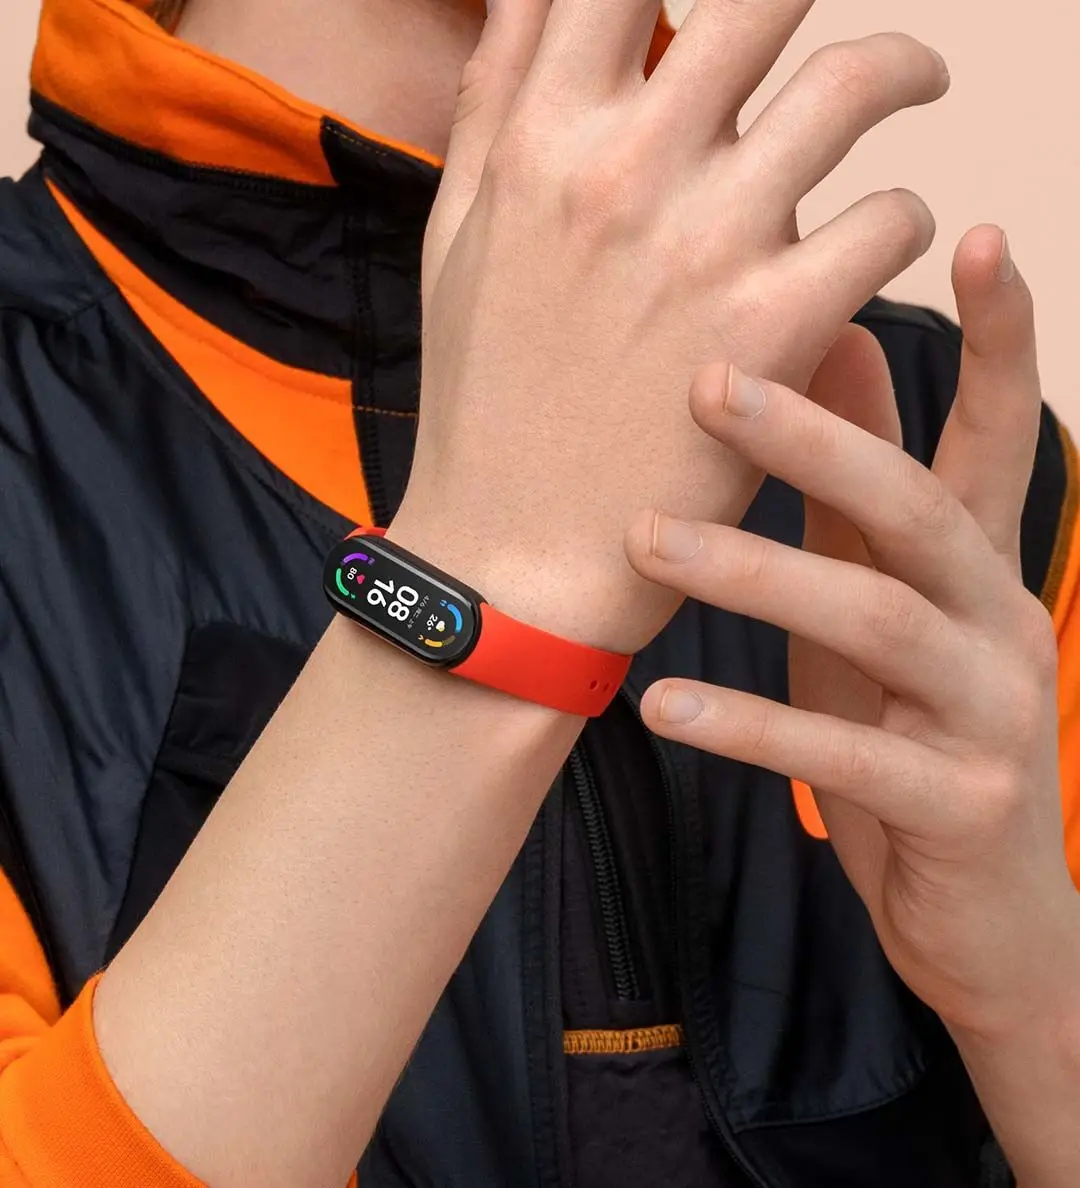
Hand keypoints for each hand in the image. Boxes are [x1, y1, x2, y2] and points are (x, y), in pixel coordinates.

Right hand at [391, 0, 948, 653]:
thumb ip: (492, 109)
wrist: (513, 556)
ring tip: (914, 92)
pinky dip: (901, 221)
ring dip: (902, 75)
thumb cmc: (484, 404)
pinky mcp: (774, 329)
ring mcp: (706, 245)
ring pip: (858, 85)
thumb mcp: (457, 242)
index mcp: (540, 142)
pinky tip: (880, 242)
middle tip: (840, 28)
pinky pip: (889, 221)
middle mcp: (626, 170)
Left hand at [625, 226, 1079, 1035]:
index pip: (1000, 431)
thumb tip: (835, 340)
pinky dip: (749, 725)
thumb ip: (862, 491)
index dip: (1003, 335)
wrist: (980, 909)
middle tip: (709, 380)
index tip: (970, 230)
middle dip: (819, 435)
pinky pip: (843, 757)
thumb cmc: (909, 732)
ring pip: (877, 619)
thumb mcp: (886, 603)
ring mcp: (992, 716)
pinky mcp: (960, 804)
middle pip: (918, 504)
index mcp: (981, 565)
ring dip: (757, 572)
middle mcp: (1001, 619)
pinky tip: (662, 706)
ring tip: (649, 539)